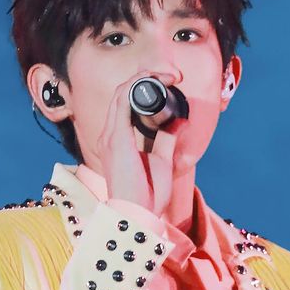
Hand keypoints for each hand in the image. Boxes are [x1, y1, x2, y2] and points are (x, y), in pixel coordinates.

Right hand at [96, 78, 188, 222]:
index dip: (144, 87)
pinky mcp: (116, 138)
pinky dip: (137, 86)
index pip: (124, 103)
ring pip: (121, 92)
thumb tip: (179, 120)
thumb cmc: (147, 196)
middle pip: (121, 93)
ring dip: (143, 77)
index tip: (169, 84)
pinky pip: (122, 101)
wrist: (136, 215)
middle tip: (171, 75)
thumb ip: (167, 139)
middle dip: (146, 77)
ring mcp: (110, 135)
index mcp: (117, 141)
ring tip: (166, 74)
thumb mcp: (162, 161)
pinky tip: (154, 79)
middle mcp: (109, 135)